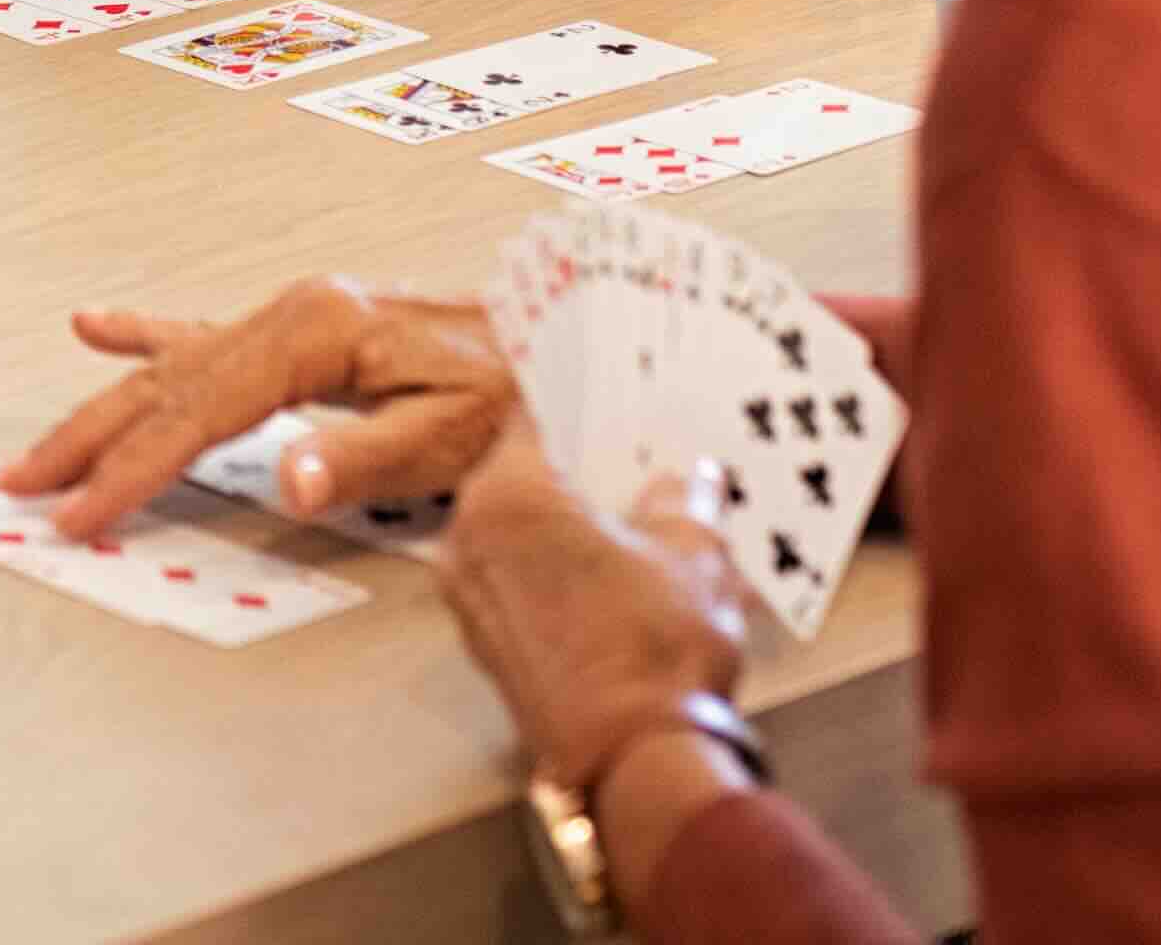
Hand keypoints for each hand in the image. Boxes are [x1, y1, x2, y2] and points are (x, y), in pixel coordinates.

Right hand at [0, 274, 506, 540]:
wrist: (566, 345)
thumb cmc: (519, 396)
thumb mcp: (454, 435)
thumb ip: (365, 458)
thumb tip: (285, 481)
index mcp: (317, 332)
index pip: (199, 413)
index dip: (134, 468)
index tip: (82, 513)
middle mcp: (294, 314)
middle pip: (165, 384)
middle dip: (88, 438)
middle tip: (20, 485)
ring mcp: (294, 317)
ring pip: (173, 366)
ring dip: (101, 406)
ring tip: (39, 447)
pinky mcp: (304, 332)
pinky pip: (206, 337)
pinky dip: (146, 334)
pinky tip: (99, 326)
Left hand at [440, 410, 750, 805]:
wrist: (638, 761)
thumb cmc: (656, 649)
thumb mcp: (693, 550)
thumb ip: (683, 499)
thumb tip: (686, 481)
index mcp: (505, 496)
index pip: (533, 420)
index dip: (577, 408)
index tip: (602, 400)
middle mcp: (467, 542)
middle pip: (523, 483)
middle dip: (577, 475)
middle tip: (629, 465)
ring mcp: (470, 602)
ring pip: (520, 540)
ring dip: (567, 531)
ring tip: (631, 529)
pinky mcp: (488, 652)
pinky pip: (520, 590)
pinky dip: (558, 579)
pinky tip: (611, 585)